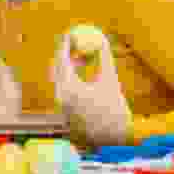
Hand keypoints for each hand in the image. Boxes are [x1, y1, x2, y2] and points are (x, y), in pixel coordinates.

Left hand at [51, 31, 130, 146]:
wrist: (116, 139)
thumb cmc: (115, 108)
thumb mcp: (110, 79)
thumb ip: (103, 57)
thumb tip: (100, 38)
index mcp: (70, 89)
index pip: (62, 59)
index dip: (66, 44)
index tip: (71, 33)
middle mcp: (60, 99)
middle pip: (57, 69)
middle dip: (66, 54)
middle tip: (76, 44)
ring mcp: (60, 108)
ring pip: (62, 80)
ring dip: (72, 68)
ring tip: (89, 66)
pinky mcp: (63, 114)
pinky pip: (65, 91)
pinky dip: (74, 81)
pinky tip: (87, 82)